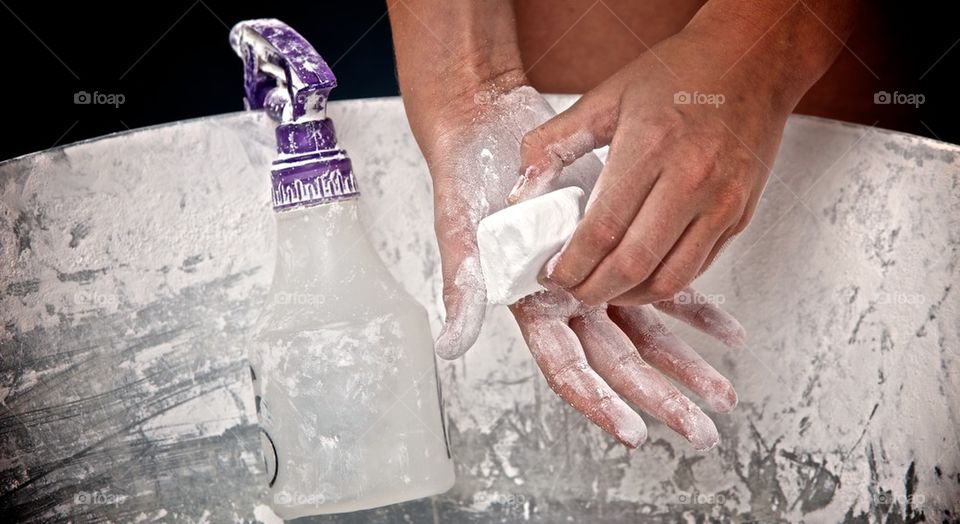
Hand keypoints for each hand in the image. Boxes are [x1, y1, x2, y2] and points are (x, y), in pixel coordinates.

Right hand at [406, 78, 743, 448]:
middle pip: (617, 361)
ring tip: (721, 392)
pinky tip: (726, 330)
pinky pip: (664, 288)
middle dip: (658, 397)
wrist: (487, 126)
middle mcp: (565, 300)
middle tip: (699, 430)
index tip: (634, 432)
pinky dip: (695, 309)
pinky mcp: (619, 246)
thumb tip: (452, 346)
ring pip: (646, 333)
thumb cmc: (467, 175)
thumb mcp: (459, 228)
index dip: (599, 401)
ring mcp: (595, 278)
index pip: (567, 366)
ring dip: (684, 364)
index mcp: (528, 303)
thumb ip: (463, 287)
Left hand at [510, 29, 790, 305]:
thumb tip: (521, 192)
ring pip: (670, 279)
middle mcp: (691, 180)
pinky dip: (663, 282)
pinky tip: (638, 275)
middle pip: (633, 264)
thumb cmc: (679, 74)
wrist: (753, 60)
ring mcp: (722, 202)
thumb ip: (553, 142)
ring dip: (629, 296)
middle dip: (593, 290)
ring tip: (602, 289)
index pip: (601, 230)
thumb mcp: (606, 96)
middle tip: (571, 290)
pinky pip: (698, 268)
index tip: (550, 274)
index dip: (571, 264)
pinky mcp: (740, 215)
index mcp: (650, 148)